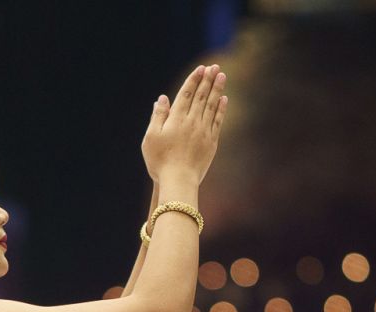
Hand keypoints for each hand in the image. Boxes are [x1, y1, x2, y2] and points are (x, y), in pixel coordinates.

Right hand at [141, 65, 226, 183]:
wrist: (179, 181)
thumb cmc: (160, 161)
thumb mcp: (151, 138)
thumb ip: (157, 116)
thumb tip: (162, 98)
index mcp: (176, 119)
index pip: (186, 94)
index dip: (194, 80)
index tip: (201, 68)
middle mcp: (192, 122)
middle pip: (201, 96)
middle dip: (208, 80)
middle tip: (215, 67)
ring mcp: (204, 131)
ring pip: (211, 105)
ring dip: (217, 89)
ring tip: (222, 76)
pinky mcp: (212, 142)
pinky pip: (218, 121)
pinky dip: (221, 109)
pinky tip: (224, 99)